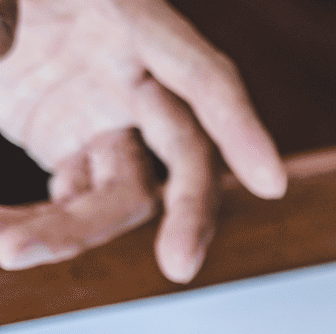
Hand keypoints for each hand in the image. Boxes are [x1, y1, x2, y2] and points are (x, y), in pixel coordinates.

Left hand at [0, 0, 284, 281]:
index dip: (241, 129)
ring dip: (68, 232)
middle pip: (187, 156)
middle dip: (188, 215)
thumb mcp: (5, 0)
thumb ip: (6, 20)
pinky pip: (68, 200)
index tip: (270, 183)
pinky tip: (2, 230)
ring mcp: (104, 114)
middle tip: (178, 266)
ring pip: (123, 196)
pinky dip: (33, 223)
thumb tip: (2, 48)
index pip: (202, 77)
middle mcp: (132, 75)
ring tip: (8, 247)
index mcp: (130, 19)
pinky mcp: (70, 144)